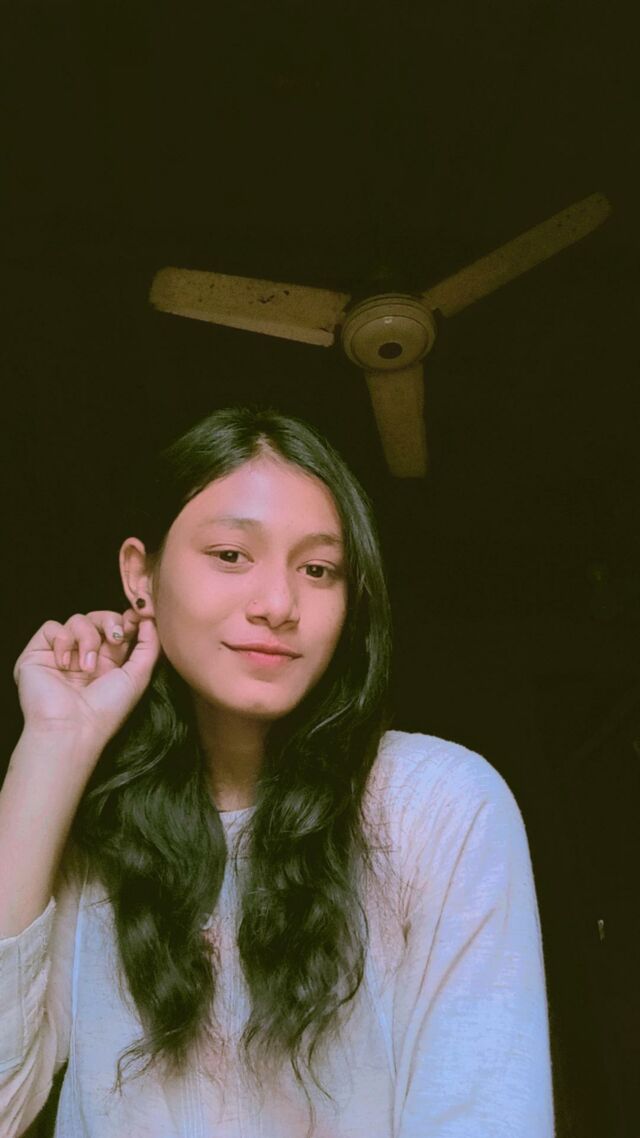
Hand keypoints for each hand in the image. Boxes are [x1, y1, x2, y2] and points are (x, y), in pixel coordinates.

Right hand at [13, 607, 161, 746]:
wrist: (71, 728)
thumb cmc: (106, 710)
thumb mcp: (138, 676)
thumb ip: (149, 645)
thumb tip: (149, 619)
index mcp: (109, 662)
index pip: (118, 627)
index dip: (127, 620)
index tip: (138, 618)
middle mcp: (85, 656)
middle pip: (99, 618)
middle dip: (110, 621)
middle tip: (115, 638)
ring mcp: (62, 654)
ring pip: (77, 619)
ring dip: (87, 638)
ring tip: (86, 668)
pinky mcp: (37, 653)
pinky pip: (51, 627)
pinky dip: (62, 641)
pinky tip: (64, 665)